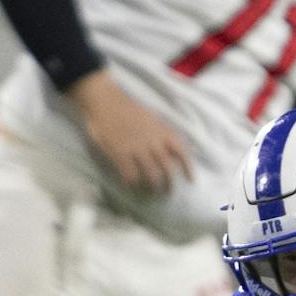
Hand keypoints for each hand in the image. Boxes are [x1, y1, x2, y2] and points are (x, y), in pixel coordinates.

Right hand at [67, 70, 190, 196]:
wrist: (105, 101)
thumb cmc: (128, 109)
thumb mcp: (152, 118)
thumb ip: (162, 133)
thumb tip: (171, 149)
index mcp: (162, 131)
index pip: (181, 151)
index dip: (188, 168)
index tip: (191, 180)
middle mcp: (152, 141)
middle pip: (167, 169)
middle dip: (170, 185)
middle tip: (167, 193)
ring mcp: (136, 148)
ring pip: (151, 175)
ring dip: (152, 188)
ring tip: (150, 195)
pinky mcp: (119, 153)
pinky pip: (129, 175)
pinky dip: (131, 184)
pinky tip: (130, 186)